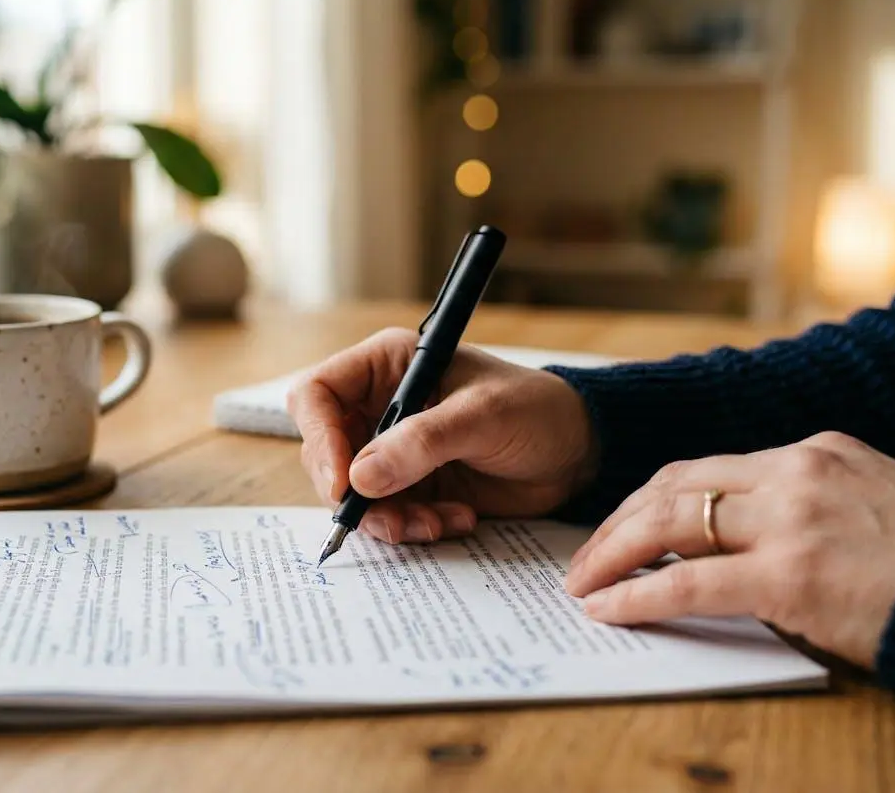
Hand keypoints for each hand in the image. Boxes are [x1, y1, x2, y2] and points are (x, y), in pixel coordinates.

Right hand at [287, 328, 595, 544]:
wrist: (577, 452)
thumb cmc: (536, 410)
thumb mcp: (482, 417)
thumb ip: (421, 443)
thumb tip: (360, 477)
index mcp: (387, 366)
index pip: (317, 395)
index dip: (319, 438)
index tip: (343, 481)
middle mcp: (380, 406)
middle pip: (325, 453)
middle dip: (354, 493)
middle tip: (394, 518)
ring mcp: (393, 450)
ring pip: (353, 493)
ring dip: (387, 518)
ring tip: (435, 525)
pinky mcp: (411, 487)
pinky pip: (386, 515)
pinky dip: (413, 527)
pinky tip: (455, 520)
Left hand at [563, 431, 894, 667]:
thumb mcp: (873, 506)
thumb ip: (807, 509)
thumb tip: (741, 545)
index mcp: (818, 449)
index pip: (709, 467)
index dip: (653, 498)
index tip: (624, 523)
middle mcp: (798, 471)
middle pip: (676, 484)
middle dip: (618, 521)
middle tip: (584, 556)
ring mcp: (793, 519)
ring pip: (670, 522)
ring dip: (613, 554)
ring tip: (582, 584)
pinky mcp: (791, 575)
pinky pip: (689, 583)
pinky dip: (638, 595)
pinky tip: (611, 609)